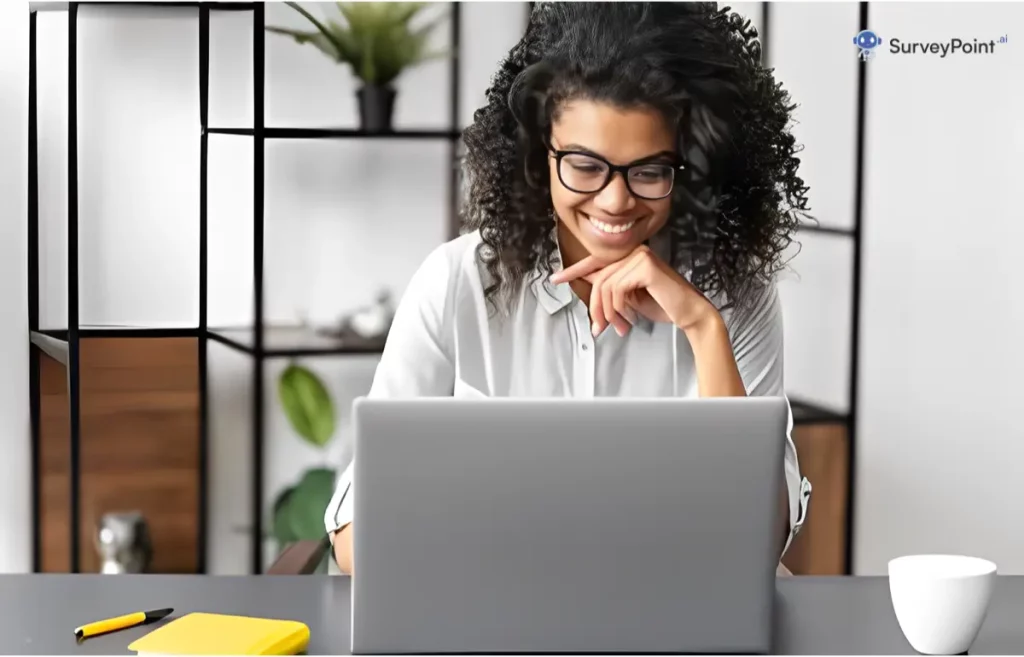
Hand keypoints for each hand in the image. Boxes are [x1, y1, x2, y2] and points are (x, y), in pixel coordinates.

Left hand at [549, 244, 715, 336]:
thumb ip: (609, 288)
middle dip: (596, 308)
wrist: (689, 313)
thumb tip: (585, 285)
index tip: (556, 279)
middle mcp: (634, 251)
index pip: (596, 262)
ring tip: (619, 327)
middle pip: (598, 279)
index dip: (574, 271)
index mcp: (630, 256)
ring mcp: (640, 256)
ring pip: (605, 286)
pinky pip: (617, 289)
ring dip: (608, 313)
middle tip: (600, 328)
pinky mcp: (645, 266)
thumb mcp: (628, 297)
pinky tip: (630, 318)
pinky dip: (619, 309)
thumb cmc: (662, 305)